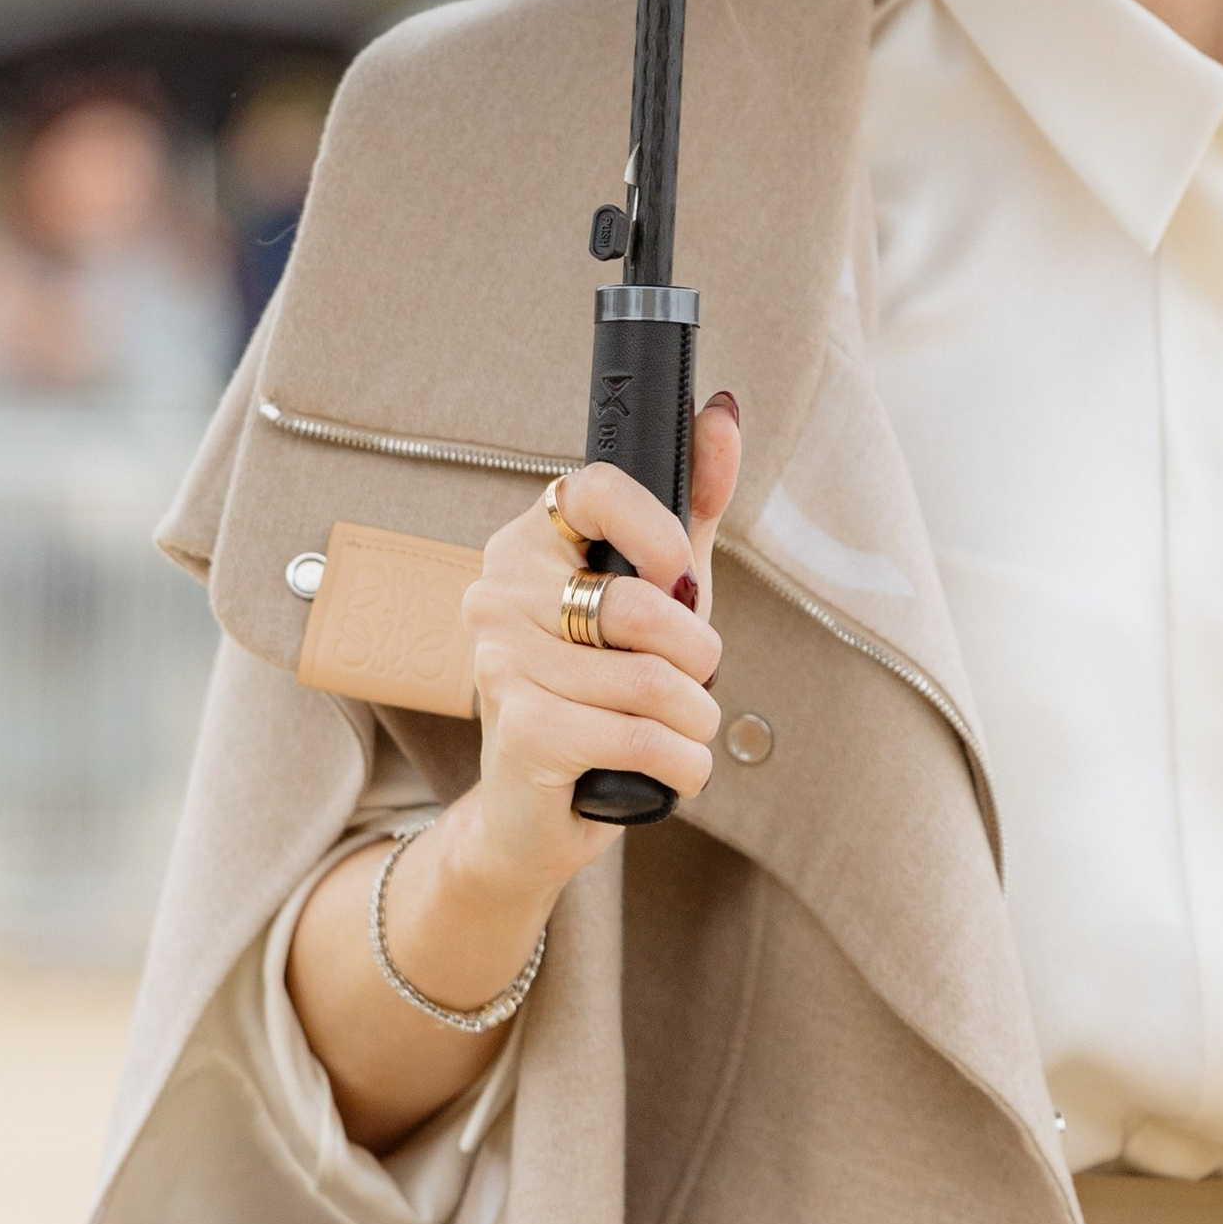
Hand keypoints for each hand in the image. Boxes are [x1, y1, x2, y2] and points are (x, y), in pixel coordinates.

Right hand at [283, 400, 741, 1151]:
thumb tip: (724, 412)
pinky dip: (683, 765)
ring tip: (676, 730)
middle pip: (642, 602)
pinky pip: (644, 738)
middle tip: (686, 680)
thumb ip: (691, 506)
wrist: (534, 812)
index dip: (659, 528)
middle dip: (698, 657)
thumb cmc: (600, 690)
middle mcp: (498, 593)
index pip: (592, 486)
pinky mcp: (523, 732)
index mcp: (527, 544)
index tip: (684, 575)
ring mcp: (501, 663)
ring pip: (654, 683)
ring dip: (695, 722)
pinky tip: (667, 769)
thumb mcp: (654, 593)